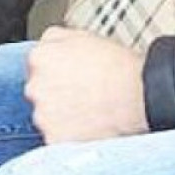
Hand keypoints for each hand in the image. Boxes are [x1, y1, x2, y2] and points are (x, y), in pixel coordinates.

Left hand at [25, 26, 148, 143]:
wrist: (139, 96)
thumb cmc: (119, 67)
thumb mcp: (87, 35)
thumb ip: (57, 38)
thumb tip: (49, 43)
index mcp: (41, 57)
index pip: (36, 63)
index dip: (57, 68)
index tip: (70, 72)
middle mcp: (35, 87)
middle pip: (39, 90)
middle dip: (56, 91)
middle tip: (84, 90)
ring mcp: (43, 116)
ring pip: (47, 116)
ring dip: (62, 114)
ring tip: (91, 107)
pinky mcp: (54, 139)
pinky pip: (57, 138)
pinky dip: (71, 133)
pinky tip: (90, 123)